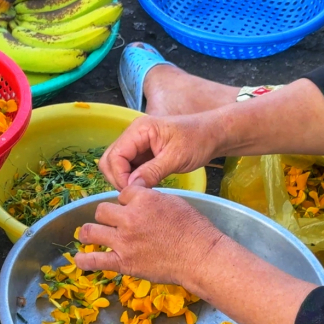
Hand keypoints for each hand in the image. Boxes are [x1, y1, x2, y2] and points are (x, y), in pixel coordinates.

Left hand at [73, 186, 224, 290]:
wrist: (200, 256)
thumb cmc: (194, 228)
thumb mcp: (173, 202)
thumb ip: (150, 199)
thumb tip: (138, 198)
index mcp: (142, 199)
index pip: (122, 194)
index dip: (126, 202)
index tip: (132, 209)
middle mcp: (129, 217)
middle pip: (102, 210)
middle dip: (108, 215)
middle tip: (114, 223)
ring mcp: (123, 240)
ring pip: (91, 230)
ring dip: (90, 232)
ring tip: (88, 235)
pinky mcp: (123, 262)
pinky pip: (95, 260)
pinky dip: (84, 260)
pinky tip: (79, 259)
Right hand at [100, 113, 220, 189]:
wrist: (213, 135)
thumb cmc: (198, 141)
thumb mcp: (175, 158)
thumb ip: (152, 172)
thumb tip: (131, 188)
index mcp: (139, 130)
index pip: (115, 155)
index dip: (119, 176)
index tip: (132, 192)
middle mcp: (134, 135)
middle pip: (110, 160)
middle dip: (117, 178)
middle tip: (134, 194)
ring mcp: (137, 144)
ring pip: (117, 165)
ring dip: (124, 180)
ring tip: (140, 192)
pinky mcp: (143, 153)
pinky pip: (129, 167)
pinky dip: (132, 179)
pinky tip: (144, 187)